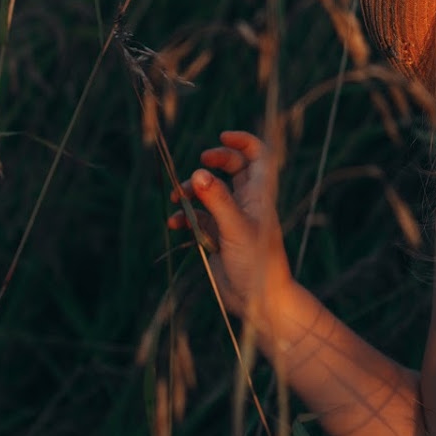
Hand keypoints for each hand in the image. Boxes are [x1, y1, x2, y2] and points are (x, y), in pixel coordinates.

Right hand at [169, 130, 293, 323]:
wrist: (259, 299)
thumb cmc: (258, 262)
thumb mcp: (235, 228)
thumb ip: (217, 200)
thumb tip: (198, 172)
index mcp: (260, 194)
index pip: (258, 157)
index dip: (243, 142)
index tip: (221, 136)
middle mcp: (247, 202)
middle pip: (232, 168)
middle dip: (212, 162)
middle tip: (199, 166)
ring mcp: (231, 218)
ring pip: (209, 192)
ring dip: (191, 191)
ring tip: (177, 199)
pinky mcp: (217, 235)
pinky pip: (198, 217)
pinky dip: (185, 217)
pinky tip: (175, 224)